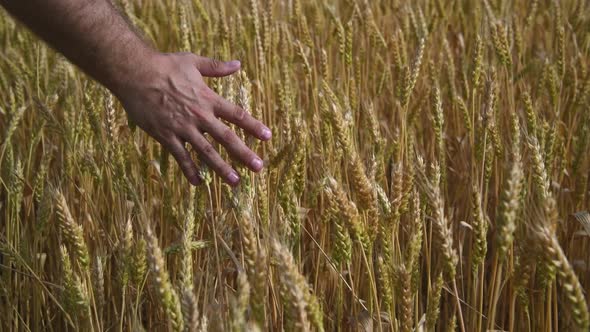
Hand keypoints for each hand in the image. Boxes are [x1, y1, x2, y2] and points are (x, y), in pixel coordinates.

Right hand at [113, 52, 270, 185]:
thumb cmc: (164, 65)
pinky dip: (190, 170)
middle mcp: (199, 116)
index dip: (254, 126)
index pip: (237, 115)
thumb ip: (217, 67)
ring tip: (235, 181)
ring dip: (222, 168)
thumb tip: (238, 64)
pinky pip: (181, 157)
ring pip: (206, 152)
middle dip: (244, 154)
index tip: (268, 137)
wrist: (135, 73)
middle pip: (227, 138)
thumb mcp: (193, 62)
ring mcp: (183, 128)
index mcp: (208, 99)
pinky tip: (198, 183)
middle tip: (259, 167)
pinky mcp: (166, 136)